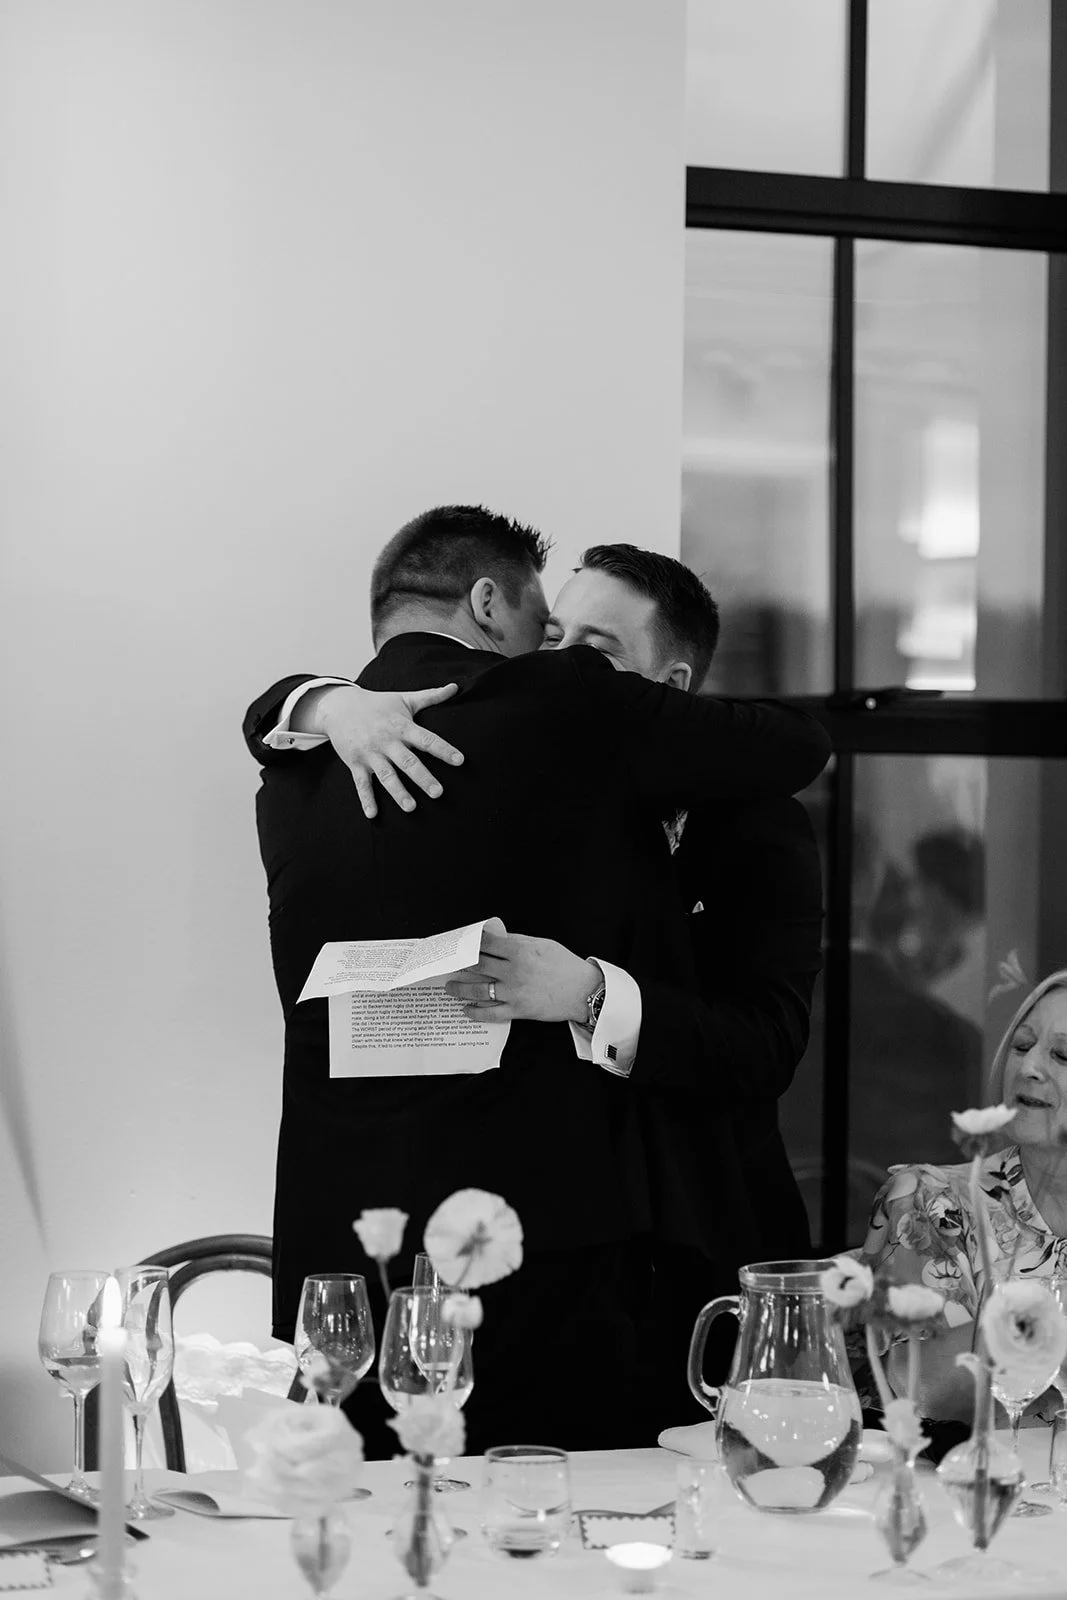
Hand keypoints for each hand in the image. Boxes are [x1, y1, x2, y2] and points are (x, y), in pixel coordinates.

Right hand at [317, 684, 464, 817]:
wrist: (339, 707)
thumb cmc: (378, 705)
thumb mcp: (404, 698)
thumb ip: (431, 696)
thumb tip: (455, 687)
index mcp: (402, 727)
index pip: (426, 739)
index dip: (444, 749)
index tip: (460, 761)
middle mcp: (387, 741)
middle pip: (408, 761)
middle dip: (423, 777)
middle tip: (439, 793)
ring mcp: (370, 754)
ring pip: (387, 776)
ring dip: (398, 792)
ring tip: (411, 807)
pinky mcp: (356, 763)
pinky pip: (361, 784)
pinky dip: (366, 799)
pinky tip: (373, 815)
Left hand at [445, 929, 599, 1024]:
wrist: (584, 991)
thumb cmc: (565, 965)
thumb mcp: (543, 944)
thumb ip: (518, 941)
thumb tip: (496, 937)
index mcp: (520, 951)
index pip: (486, 944)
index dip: (470, 943)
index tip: (459, 943)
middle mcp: (514, 971)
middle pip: (477, 966)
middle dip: (459, 964)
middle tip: (448, 964)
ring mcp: (515, 992)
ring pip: (478, 991)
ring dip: (460, 989)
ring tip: (450, 987)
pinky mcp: (519, 1010)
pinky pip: (491, 1013)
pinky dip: (475, 1013)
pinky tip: (466, 1010)